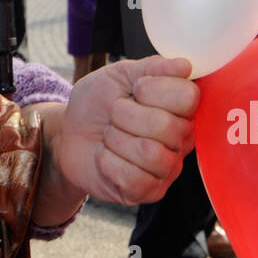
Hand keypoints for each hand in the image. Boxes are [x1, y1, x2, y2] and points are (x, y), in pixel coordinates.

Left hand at [50, 57, 198, 204]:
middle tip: (114, 115)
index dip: (154, 90)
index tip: (135, 90)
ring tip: (109, 137)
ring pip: (150, 153)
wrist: (68, 133)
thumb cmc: (98, 103)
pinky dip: (109, 163)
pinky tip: (105, 158)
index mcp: (180, 107)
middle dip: (126, 115)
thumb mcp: (118, 75)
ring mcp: (168, 168)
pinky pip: (134, 179)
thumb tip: (185, 66)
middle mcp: (182, 138)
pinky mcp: (149, 192)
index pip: (189, 96)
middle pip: (168, 126)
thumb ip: (152, 67)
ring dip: (116, 140)